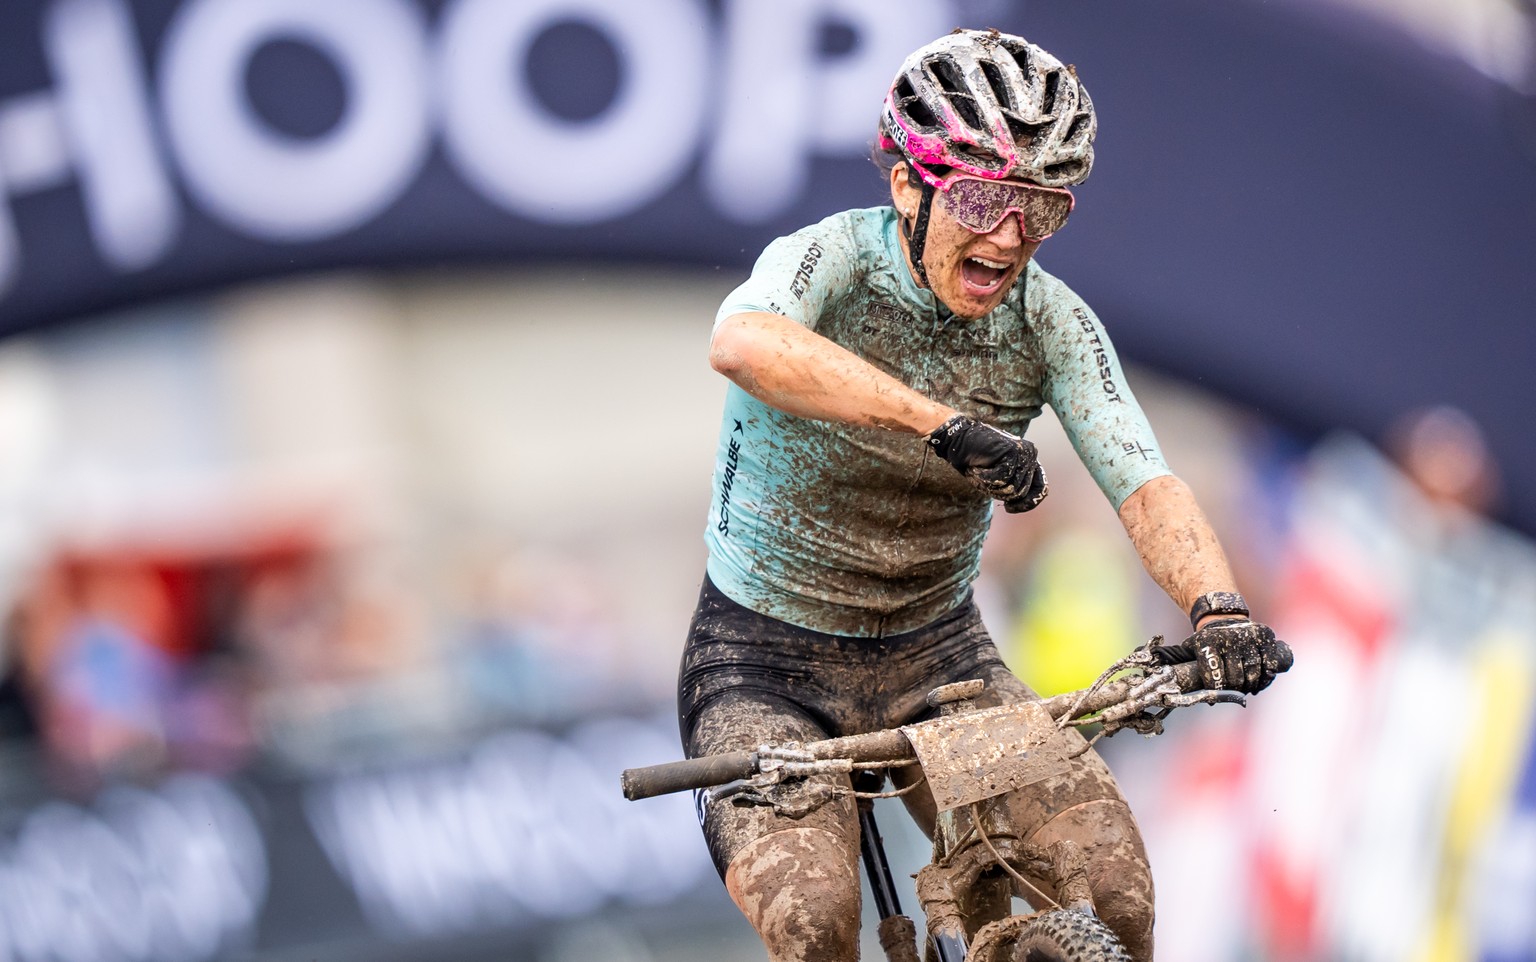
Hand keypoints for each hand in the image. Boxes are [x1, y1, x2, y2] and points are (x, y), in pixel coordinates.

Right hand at [926, 414, 1047, 511]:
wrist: (958, 439)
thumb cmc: (976, 461)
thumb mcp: (998, 480)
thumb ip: (1013, 487)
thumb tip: (1026, 504)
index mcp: (1030, 463)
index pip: (1041, 489)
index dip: (1027, 503)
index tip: (1009, 509)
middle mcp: (1031, 456)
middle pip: (1021, 492)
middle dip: (999, 492)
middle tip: (983, 480)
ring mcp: (1024, 453)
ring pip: (1011, 487)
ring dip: (990, 485)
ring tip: (978, 472)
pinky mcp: (1013, 451)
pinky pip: (1001, 478)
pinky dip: (985, 478)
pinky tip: (976, 469)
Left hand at [1151, 619, 1292, 693]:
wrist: (1224, 617)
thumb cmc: (1209, 640)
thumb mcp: (1192, 646)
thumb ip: (1186, 664)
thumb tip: (1189, 690)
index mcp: (1208, 641)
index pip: (1213, 675)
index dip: (1215, 690)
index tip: (1215, 698)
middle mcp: (1229, 638)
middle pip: (1236, 676)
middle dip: (1234, 690)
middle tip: (1233, 694)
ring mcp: (1249, 637)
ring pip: (1253, 672)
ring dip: (1250, 687)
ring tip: (1245, 691)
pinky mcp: (1266, 637)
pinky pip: (1269, 664)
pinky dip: (1265, 678)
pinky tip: (1258, 685)